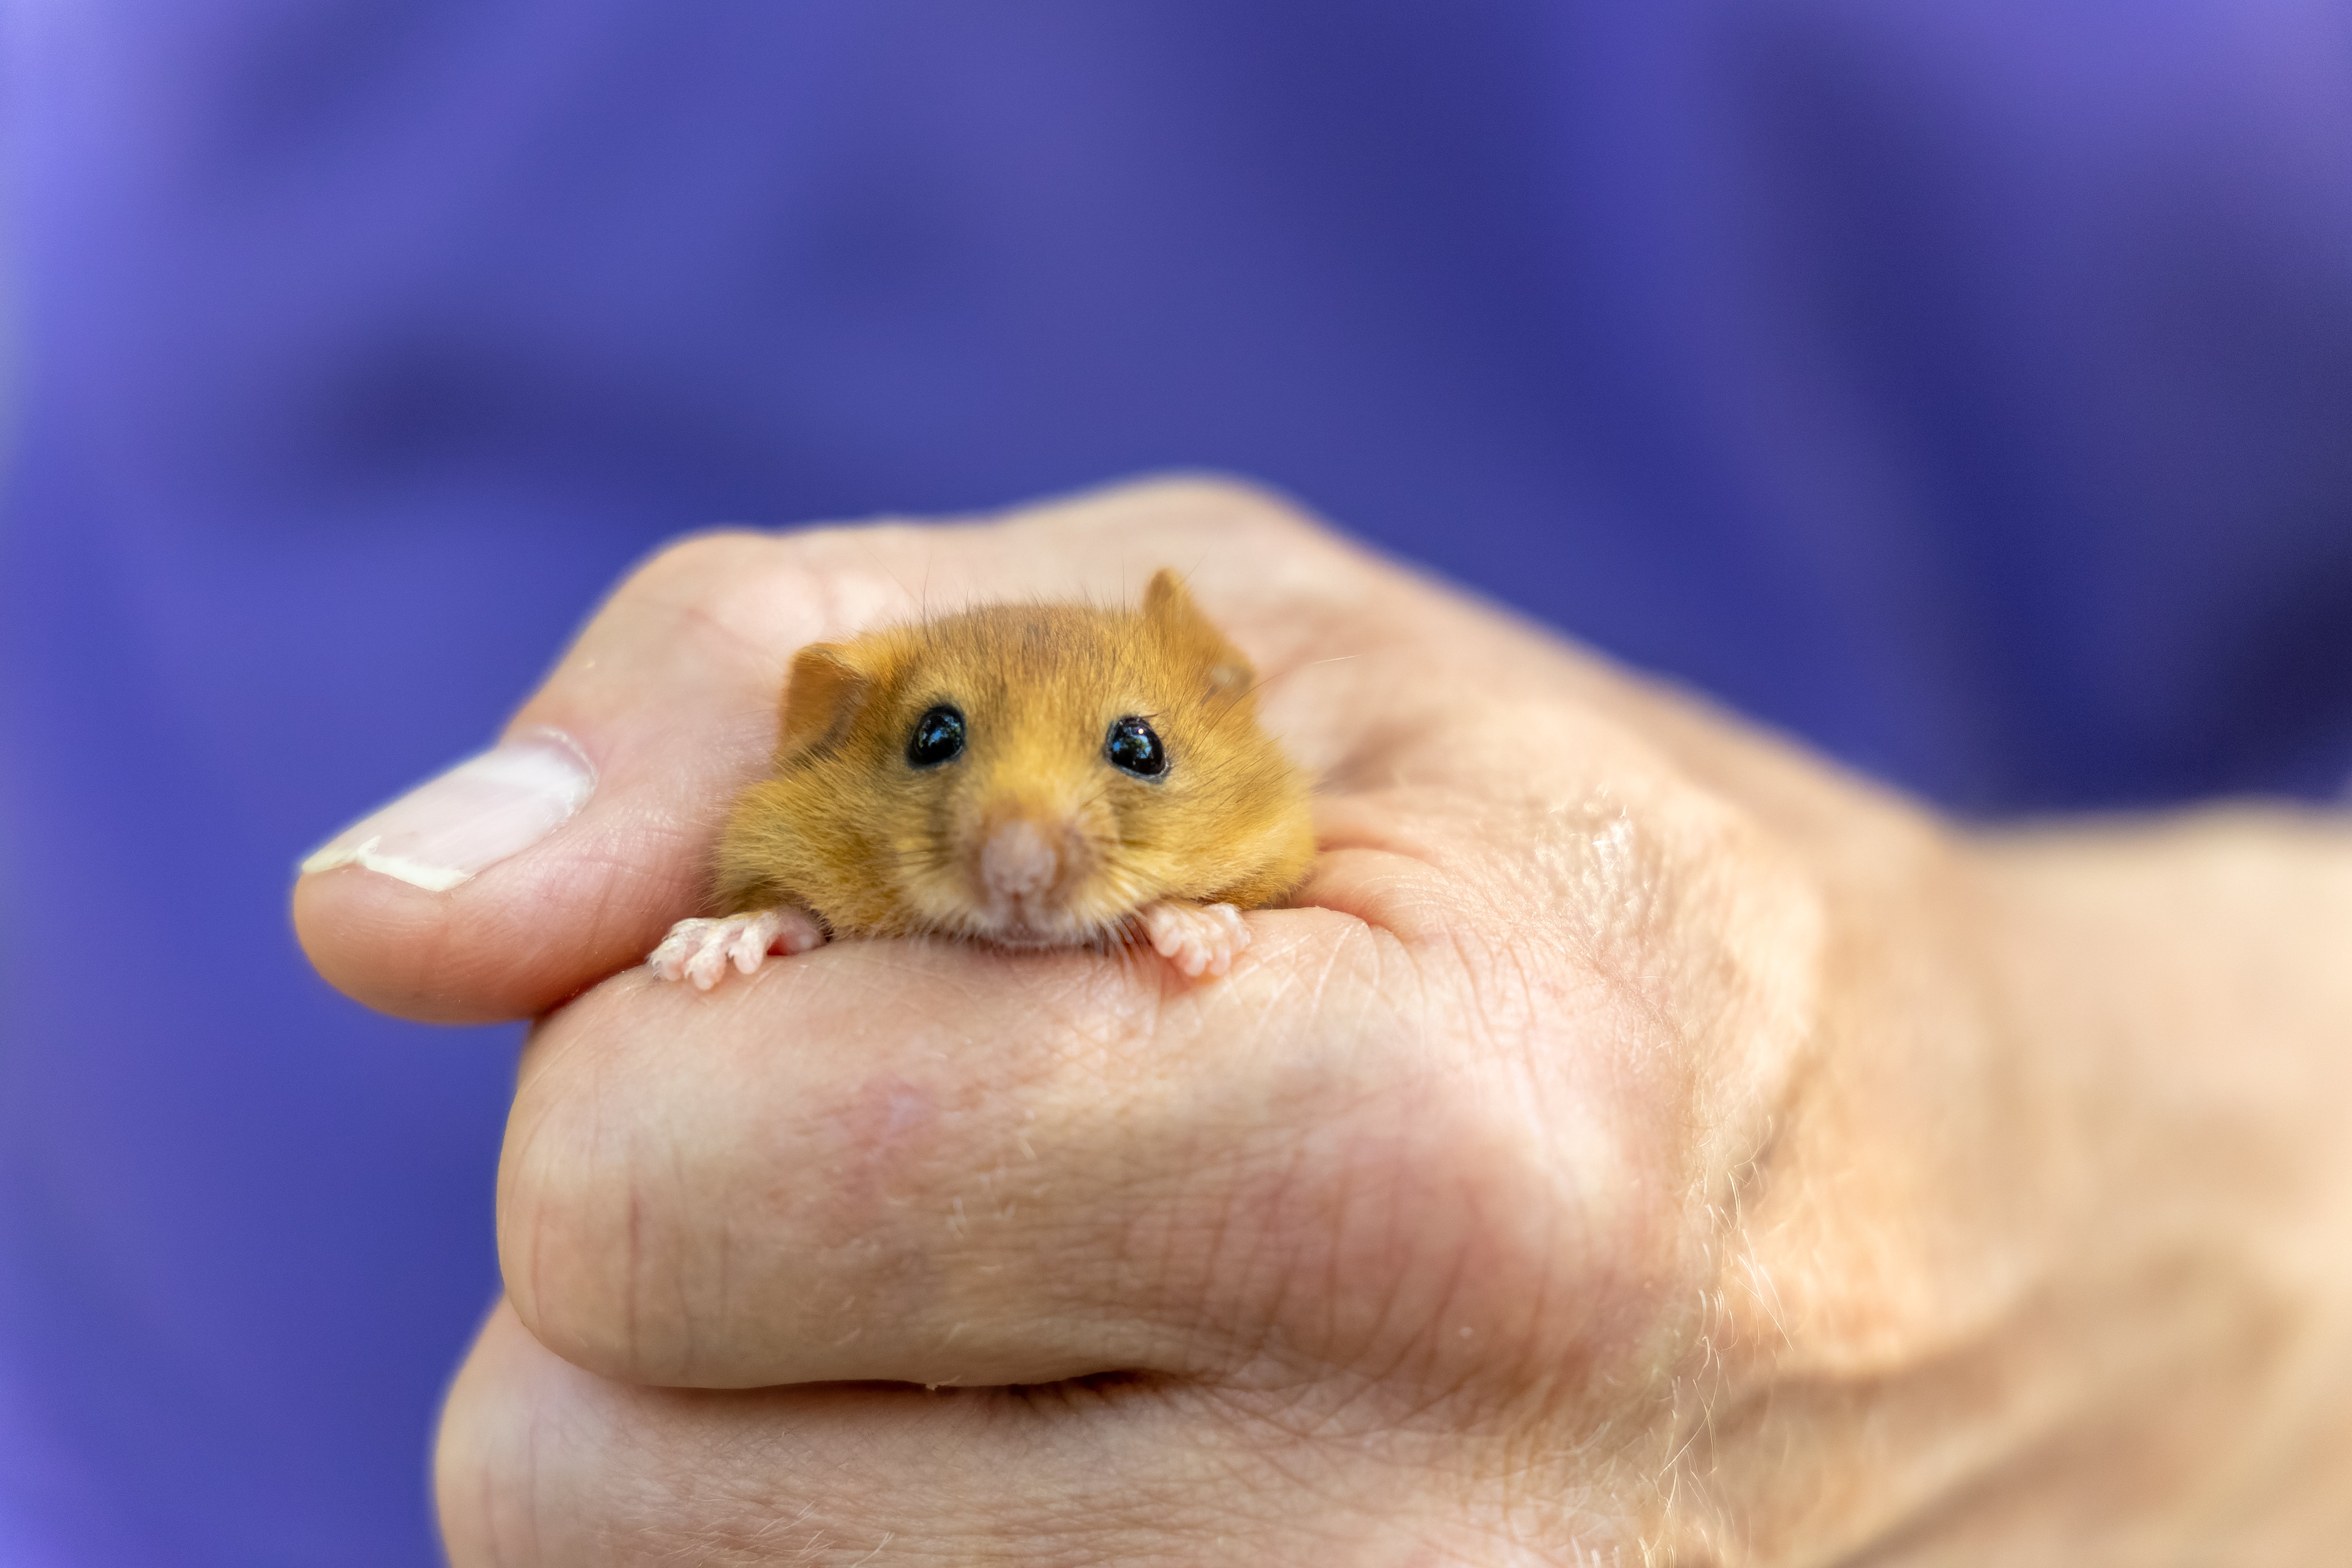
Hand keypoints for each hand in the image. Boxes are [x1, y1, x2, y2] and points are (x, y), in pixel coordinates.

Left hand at [295, 479, 2351, 1561]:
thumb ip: (748, 703)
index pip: (628, 1202)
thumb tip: (375, 922)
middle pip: (573, 1486)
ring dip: (745, 1428)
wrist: (1954, 1233)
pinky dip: (849, 1538)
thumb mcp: (1205, 633)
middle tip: (953, 1143)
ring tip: (1031, 1290)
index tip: (885, 977)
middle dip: (678, 1262)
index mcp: (1390, 1159)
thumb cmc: (1553, 864)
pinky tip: (1064, 1429)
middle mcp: (1391, 1547)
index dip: (671, 1039)